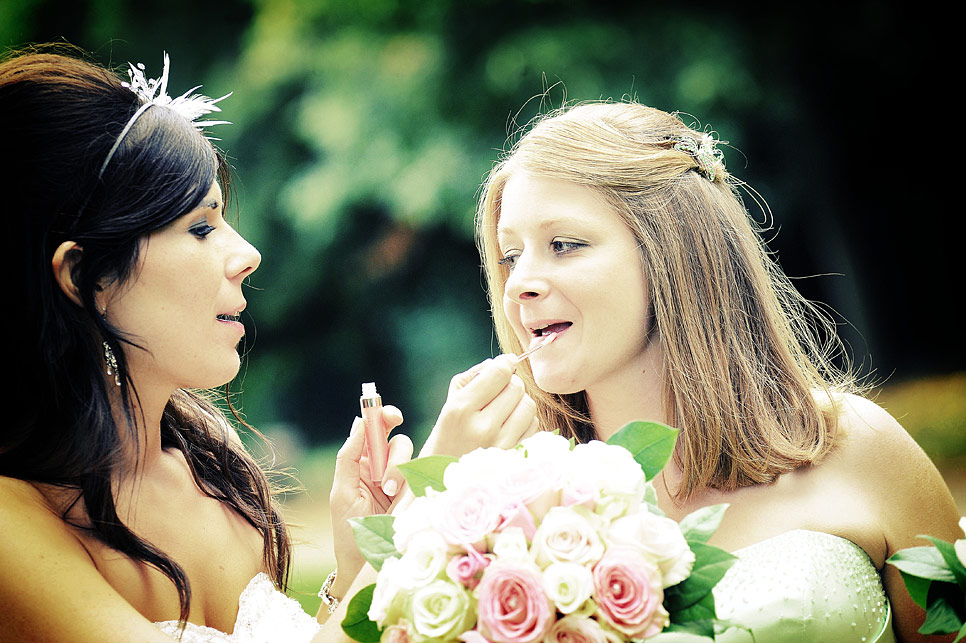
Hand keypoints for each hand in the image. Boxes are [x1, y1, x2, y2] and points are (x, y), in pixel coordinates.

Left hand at [330, 407, 412, 578]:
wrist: (365, 563)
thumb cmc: (348, 528)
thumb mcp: (342, 491)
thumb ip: (349, 456)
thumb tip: (359, 421)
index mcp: (362, 462)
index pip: (375, 429)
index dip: (383, 416)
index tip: (391, 416)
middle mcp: (383, 467)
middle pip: (397, 440)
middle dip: (393, 453)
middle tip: (386, 475)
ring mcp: (402, 481)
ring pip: (409, 457)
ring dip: (398, 471)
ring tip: (387, 493)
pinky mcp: (416, 493)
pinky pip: (420, 476)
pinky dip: (409, 483)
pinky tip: (398, 499)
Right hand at [420, 354, 538, 458]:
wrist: (444, 484)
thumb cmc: (447, 438)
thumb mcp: (448, 405)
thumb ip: (472, 378)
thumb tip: (502, 362)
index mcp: (460, 410)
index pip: (499, 373)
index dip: (506, 363)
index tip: (506, 364)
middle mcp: (482, 428)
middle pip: (517, 387)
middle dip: (510, 385)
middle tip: (499, 394)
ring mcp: (501, 446)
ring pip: (529, 406)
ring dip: (519, 405)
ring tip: (504, 413)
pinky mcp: (516, 459)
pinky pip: (534, 427)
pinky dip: (525, 424)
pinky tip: (509, 430)